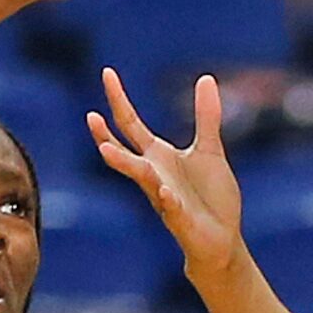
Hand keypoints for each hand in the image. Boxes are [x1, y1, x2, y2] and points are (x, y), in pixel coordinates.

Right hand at [89, 69, 241, 278]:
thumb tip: (206, 78)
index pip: (130, 124)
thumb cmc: (211, 197)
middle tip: (90, 115)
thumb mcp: (211, 150)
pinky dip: (166, 198)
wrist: (221, 240)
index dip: (118, 99)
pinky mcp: (179, 218)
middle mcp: (153, 174)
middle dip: (106, 133)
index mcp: (158, 156)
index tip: (107, 72)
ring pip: (139, 177)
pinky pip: (169, 206)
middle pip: (124, 148)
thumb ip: (206, 116)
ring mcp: (162, 196)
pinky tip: (164, 191)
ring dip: (122, 164)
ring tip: (105, 150)